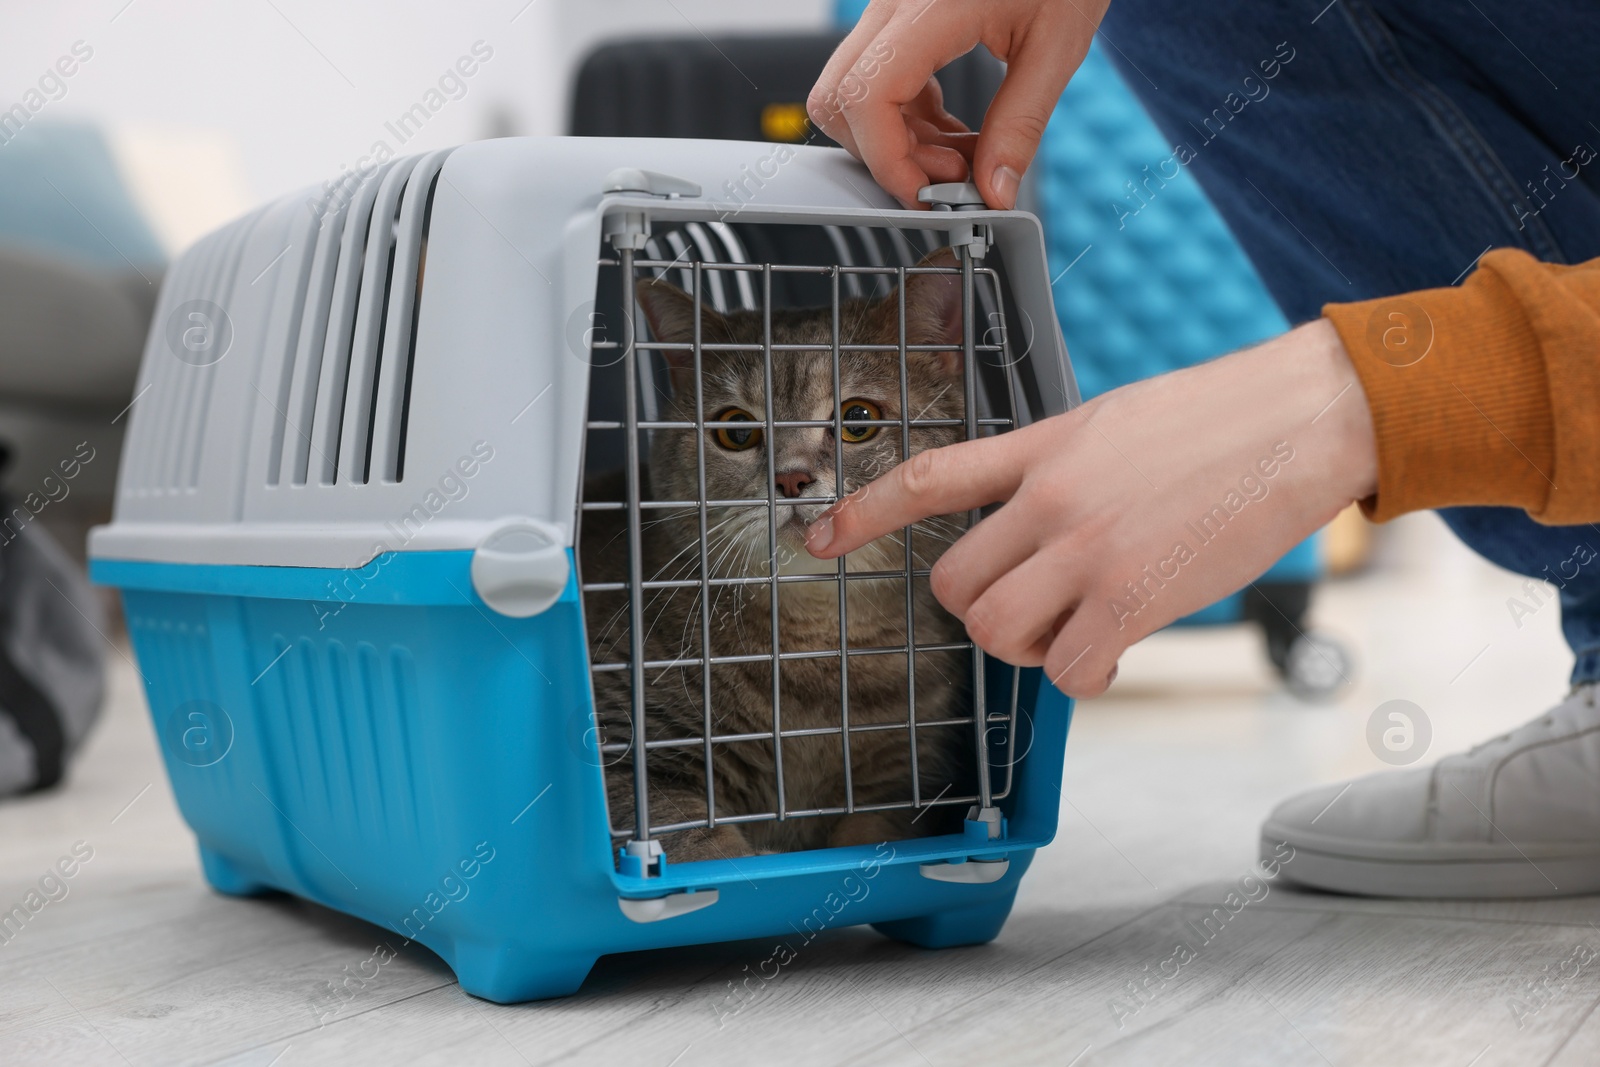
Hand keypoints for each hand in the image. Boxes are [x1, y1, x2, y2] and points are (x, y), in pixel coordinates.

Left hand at [804, 320, 1377, 697]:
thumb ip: (1055, 470)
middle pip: (953, 587)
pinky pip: (1069, 672)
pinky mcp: (1134, 598)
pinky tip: (1119, 647)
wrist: (1304, 417)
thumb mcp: (1111, 422)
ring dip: (1030, 647)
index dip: (863, 512)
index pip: (927, 479)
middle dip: (983, 611)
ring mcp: (1088, 550)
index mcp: (1040, 448)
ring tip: (1080, 627)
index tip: (817, 539)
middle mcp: (1049, 499)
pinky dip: (1086, 674)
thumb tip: (1033, 531)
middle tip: (1037, 608)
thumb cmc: (1219, 419)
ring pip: (998, 634)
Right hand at [808, 0, 1107, 209]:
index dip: (888, 160)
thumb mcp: (1057, 46)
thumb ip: (1020, 124)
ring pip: (851, 95)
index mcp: (932, 3)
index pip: (867, 96)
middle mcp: (894, 0)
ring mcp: (889, 7)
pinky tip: (951, 130)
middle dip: (888, 155)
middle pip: (840, 100)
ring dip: (897, 142)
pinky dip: (905, 121)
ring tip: (960, 155)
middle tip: (949, 175)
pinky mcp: (896, 18)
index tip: (927, 193)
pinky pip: (875, 82)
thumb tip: (993, 191)